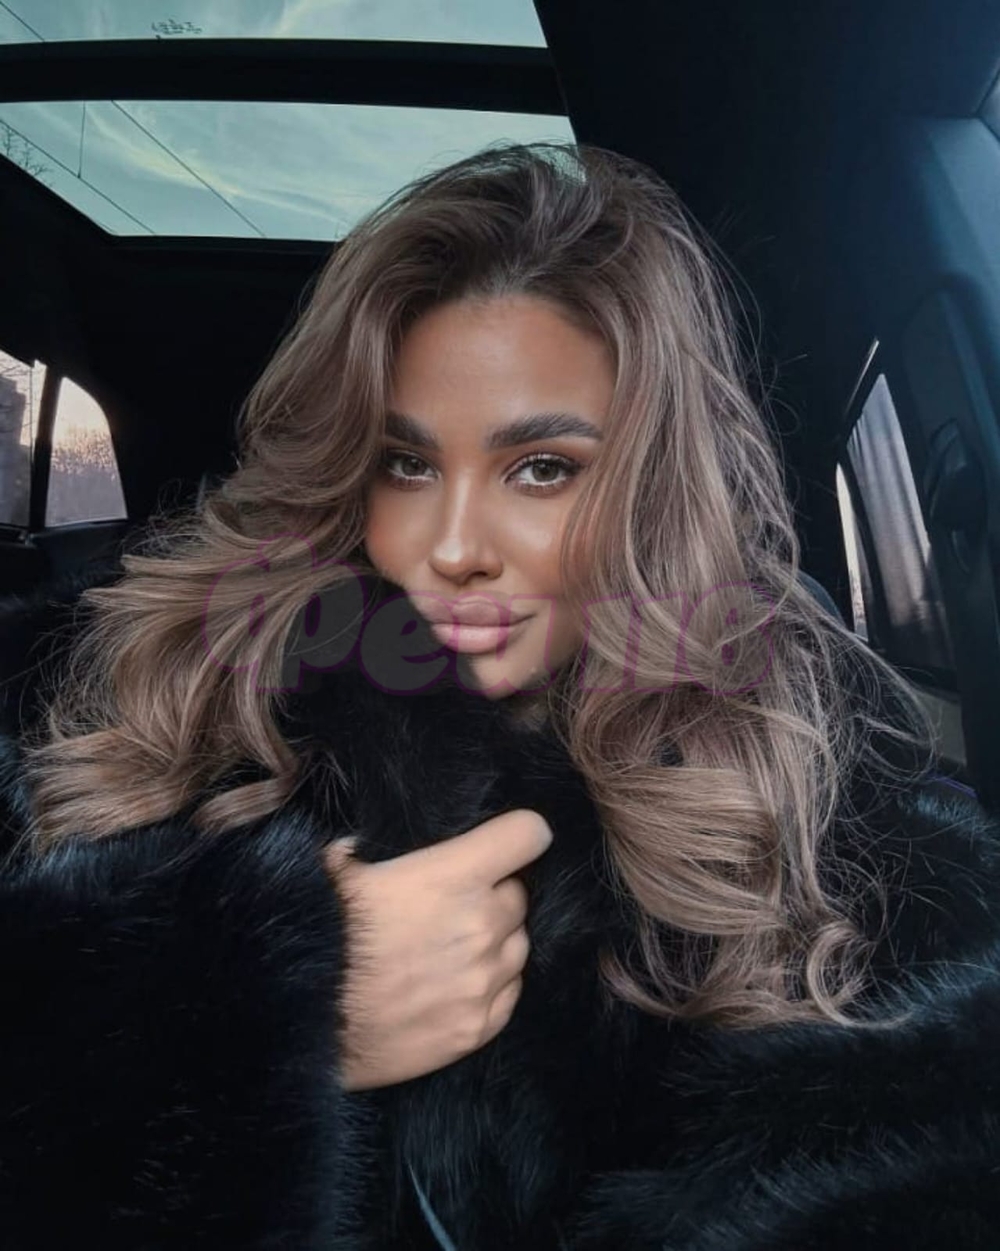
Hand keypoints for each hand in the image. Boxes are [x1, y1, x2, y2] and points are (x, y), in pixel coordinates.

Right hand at [323, 809, 552, 1090]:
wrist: (300, 1022)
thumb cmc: (319, 936)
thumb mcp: (337, 869)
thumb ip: (369, 848)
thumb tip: (364, 843)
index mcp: (454, 876)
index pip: (528, 835)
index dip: (520, 835)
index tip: (507, 843)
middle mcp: (481, 925)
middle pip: (518, 896)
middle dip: (493, 896)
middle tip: (453, 907)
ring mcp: (483, 981)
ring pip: (518, 946)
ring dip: (494, 943)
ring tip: (449, 950)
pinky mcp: (476, 1029)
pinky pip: (509, 995)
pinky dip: (491, 987)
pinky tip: (454, 985)